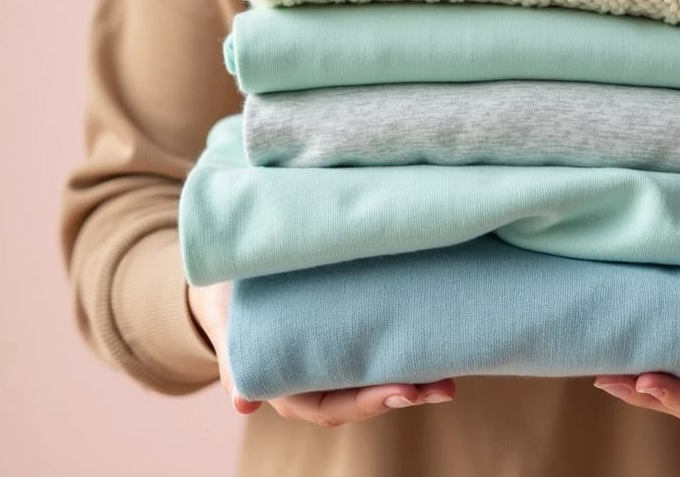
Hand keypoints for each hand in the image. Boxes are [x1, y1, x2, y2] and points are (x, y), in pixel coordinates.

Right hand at [187, 282, 455, 424]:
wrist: (231, 274)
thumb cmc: (228, 302)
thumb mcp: (227, 328)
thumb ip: (236, 364)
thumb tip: (243, 404)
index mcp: (289, 386)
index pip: (333, 406)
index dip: (370, 402)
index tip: (404, 391)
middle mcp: (318, 377)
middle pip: (367, 395)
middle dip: (407, 393)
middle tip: (444, 387)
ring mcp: (338, 357)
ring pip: (380, 375)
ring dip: (417, 377)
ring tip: (452, 373)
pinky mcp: (352, 333)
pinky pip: (382, 347)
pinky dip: (410, 348)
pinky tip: (440, 339)